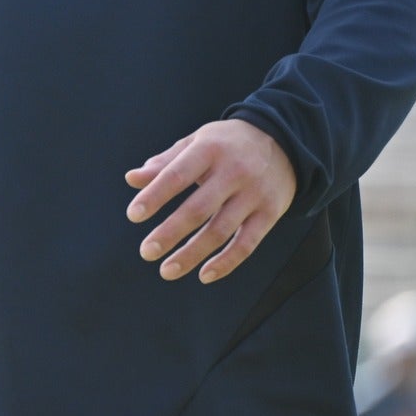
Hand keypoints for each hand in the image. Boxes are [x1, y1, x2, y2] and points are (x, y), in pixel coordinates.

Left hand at [125, 118, 297, 283]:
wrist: (284, 141)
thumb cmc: (226, 144)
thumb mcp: (196, 142)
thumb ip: (164, 163)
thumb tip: (131, 179)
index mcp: (209, 150)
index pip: (177, 175)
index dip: (155, 196)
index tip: (133, 216)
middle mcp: (234, 172)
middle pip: (198, 208)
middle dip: (170, 232)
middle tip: (146, 252)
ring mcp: (254, 194)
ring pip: (221, 231)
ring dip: (192, 254)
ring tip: (166, 270)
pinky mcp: (270, 213)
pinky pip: (247, 243)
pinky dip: (226, 262)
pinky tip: (204, 275)